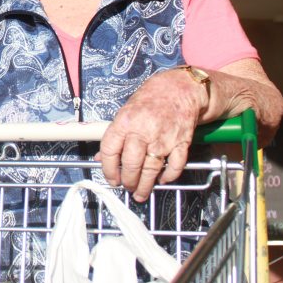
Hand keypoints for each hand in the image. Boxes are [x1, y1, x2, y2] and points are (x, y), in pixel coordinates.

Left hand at [97, 69, 204, 201]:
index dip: (108, 169)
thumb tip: (101, 157)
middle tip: (127, 187)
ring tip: (140, 193)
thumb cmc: (151, 99)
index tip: (111, 179)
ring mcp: (163, 138)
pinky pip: (174, 166)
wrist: (181, 88)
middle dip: (128, 181)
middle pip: (131, 164)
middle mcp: (143, 131)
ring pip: (151, 169)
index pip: (109, 150)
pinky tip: (162, 180)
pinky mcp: (181, 143)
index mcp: (125, 122)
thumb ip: (115, 135)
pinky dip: (168, 176)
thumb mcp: (126, 111)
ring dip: (145, 185)